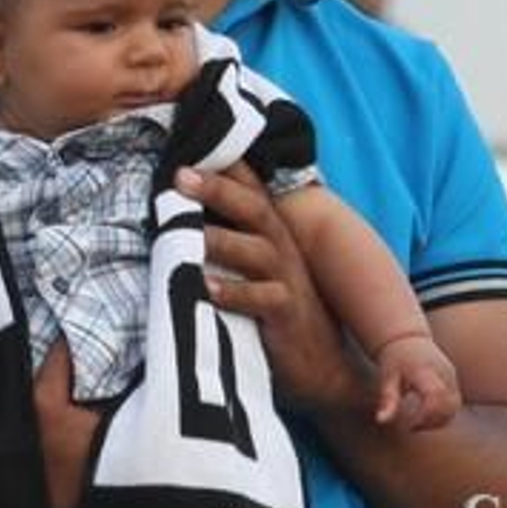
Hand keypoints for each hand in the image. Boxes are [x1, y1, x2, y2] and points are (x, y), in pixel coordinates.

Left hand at [190, 165, 365, 415]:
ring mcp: (287, 280)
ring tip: (182, 231)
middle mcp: (282, 249)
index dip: (227, 165)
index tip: (192, 143)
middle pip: (253, 208)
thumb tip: (181, 216)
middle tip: (181, 175)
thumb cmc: (281, 310)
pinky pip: (261, 299)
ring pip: (255, 250)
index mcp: (272, 233)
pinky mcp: (286, 314)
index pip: (251, 189)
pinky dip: (234, 292)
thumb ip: (232, 240)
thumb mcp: (259, 269)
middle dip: (218, 189)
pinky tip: (207, 288)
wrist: (325, 364)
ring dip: (218, 239)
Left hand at [373, 333, 461, 431]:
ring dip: (439, 420)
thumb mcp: (387, 378)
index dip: (427, 415)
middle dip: (433, 422)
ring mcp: (450, 374)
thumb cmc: (394, 359)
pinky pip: (455, 402)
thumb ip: (387, 400)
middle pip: (449, 404)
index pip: (435, 395)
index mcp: (424, 369)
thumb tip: (381, 421)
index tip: (410, 424)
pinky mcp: (453, 379)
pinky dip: (444, 414)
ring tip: (418, 422)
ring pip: (455, 406)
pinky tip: (426, 416)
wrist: (406, 337)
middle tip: (413, 426)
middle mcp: (442, 371)